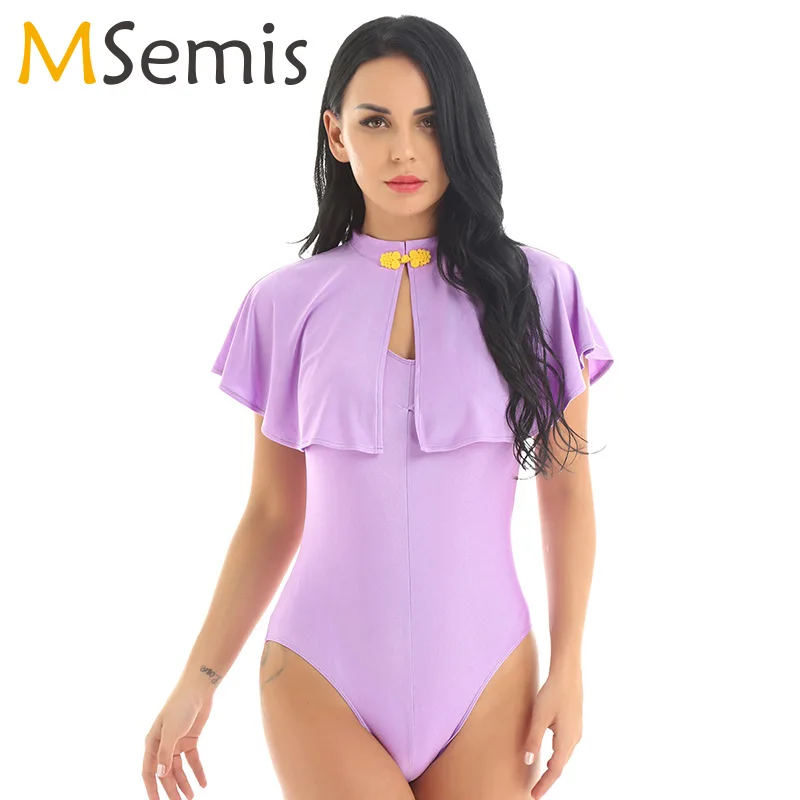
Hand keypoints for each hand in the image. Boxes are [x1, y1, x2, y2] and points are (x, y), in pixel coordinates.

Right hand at [142, 685, 212, 799]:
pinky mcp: (190, 739)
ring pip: (179, 769)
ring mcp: (177, 743)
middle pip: (166, 773)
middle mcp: (163, 745)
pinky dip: (197, 771)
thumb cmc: (180, 706)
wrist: (198, 689)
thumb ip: (165, 754)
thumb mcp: (171, 731)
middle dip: (172, 790)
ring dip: (185, 783)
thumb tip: (160, 774)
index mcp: (152, 744)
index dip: (152, 789)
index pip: (149, 772)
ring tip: (191, 798)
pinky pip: (193, 760)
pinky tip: (203, 783)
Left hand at [524, 668, 582, 798]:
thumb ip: (534, 740)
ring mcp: (577, 730)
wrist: (568, 673)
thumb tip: (529, 761)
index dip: (545, 784)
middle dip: (549, 778)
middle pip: (561, 765)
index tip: (534, 796)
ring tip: (542, 775)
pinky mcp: (575, 722)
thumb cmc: (553, 692)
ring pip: (564, 755)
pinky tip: (551, 753)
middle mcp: (575, 738)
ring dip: (553, 767)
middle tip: (536, 790)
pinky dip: (557, 755)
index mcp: (566, 740)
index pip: (554, 770)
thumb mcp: (539, 717)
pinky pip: (566, 745)